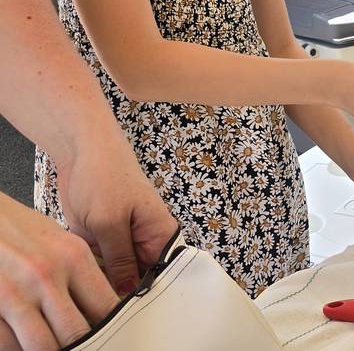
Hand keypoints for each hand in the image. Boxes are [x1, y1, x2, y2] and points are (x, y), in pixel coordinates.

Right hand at [0, 192, 118, 350]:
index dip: (112, 327)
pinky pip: (10, 345)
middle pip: (77, 332)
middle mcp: (48, 275)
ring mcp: (18, 293)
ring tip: (61, 348)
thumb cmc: (21, 230)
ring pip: (45, 346)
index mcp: (74, 256)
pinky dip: (20, 350)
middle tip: (88, 346)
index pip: (106, 305)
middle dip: (85, 344)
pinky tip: (26, 345)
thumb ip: (81, 272)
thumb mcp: (60, 241)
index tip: (115, 335)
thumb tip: (104, 302)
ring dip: (55, 350)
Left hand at [55, 129, 177, 297]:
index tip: (127, 311)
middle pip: (140, 280)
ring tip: (92, 290)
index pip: (162, 274)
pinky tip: (82, 280)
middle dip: (123, 295)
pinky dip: (92, 274)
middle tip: (104, 307)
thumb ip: (120, 261)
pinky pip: (101, 268)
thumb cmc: (103, 176)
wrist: (81, 152)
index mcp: (161, 233)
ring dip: (104, 285)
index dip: (148, 295)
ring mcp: (124, 242)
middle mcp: (146, 241)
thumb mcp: (109, 223)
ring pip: (118, 278)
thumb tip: (129, 296)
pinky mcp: (104, 242)